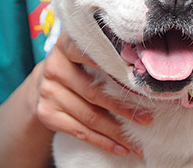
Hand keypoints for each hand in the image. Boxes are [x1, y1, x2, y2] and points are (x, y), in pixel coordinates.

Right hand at [34, 31, 150, 155]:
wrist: (46, 82)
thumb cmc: (78, 66)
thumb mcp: (87, 53)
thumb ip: (107, 55)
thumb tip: (145, 71)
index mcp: (66, 45)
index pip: (89, 53)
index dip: (113, 66)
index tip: (137, 79)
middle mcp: (54, 66)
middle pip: (93, 92)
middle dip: (123, 108)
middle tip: (147, 119)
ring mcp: (47, 90)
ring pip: (89, 116)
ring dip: (117, 131)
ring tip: (137, 142)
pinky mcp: (46, 112)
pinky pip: (79, 131)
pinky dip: (102, 142)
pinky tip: (120, 147)